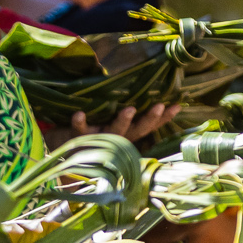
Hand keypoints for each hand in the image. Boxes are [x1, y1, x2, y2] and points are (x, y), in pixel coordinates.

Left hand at [41, 104, 174, 151]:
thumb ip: (129, 114)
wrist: (64, 153)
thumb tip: (148, 89)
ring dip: (122, 121)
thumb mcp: (114, 124)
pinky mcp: (79, 138)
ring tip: (129, 109)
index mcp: (127, 134)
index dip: (164, 118)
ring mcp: (99, 139)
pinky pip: (80, 130)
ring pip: (114, 132)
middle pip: (137, 130)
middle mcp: (116, 138)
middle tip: (159, 106)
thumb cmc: (94, 133)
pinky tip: (79, 114)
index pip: (149, 125)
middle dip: (149, 119)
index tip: (177, 105)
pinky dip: (79, 122)